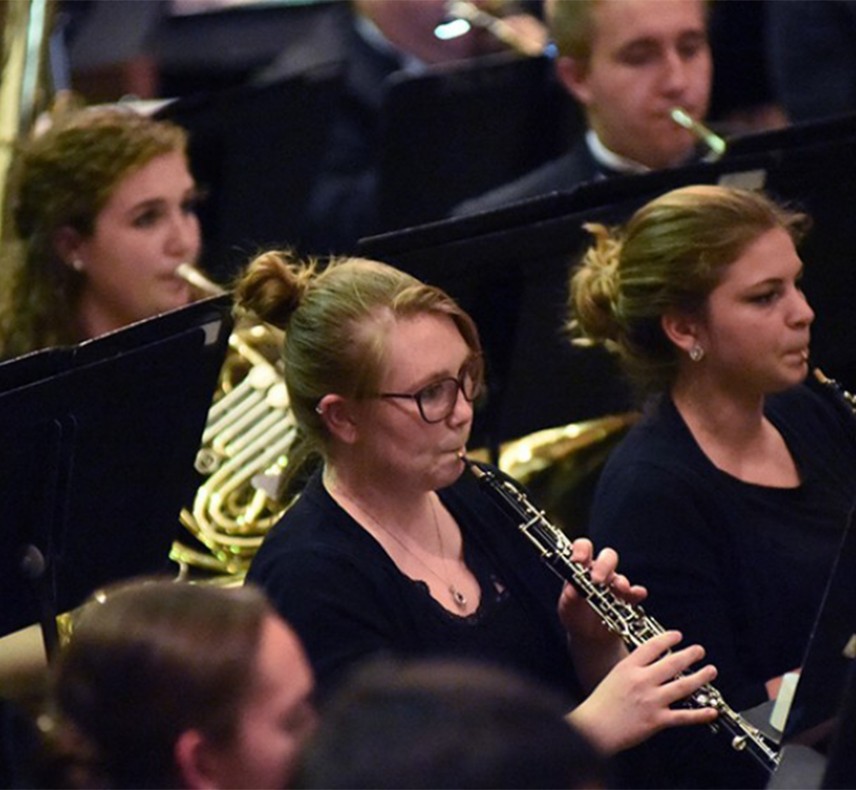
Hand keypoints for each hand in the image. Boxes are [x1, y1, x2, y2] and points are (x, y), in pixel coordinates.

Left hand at [557, 538, 647, 646]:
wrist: (588, 637)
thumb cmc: (575, 616)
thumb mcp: (567, 608)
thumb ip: (568, 597)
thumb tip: (571, 589)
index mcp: (582, 568)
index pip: (583, 548)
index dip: (582, 550)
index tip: (578, 560)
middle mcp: (600, 572)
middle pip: (607, 557)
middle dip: (603, 566)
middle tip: (597, 580)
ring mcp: (615, 586)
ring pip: (621, 575)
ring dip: (621, 580)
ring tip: (619, 588)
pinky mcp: (627, 600)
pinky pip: (636, 593)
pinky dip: (637, 592)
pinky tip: (636, 594)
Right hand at [568, 630, 718, 753]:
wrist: (594, 728)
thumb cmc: (600, 704)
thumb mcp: (614, 676)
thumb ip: (632, 670)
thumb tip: (651, 664)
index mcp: (629, 667)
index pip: (652, 646)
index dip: (668, 638)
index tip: (678, 635)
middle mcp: (642, 681)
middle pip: (672, 663)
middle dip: (690, 655)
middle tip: (700, 650)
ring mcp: (651, 700)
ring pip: (683, 686)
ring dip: (700, 677)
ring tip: (711, 670)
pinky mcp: (657, 720)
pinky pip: (683, 716)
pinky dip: (700, 714)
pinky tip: (711, 710)